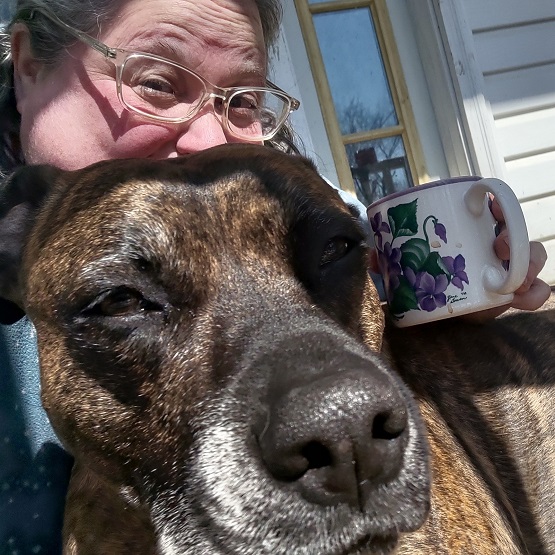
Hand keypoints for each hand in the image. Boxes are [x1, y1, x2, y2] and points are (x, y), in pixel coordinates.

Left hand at [367, 196, 550, 322]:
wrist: (425, 309)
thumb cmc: (416, 278)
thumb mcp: (398, 265)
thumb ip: (385, 258)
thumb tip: (371, 256)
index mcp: (466, 231)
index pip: (487, 209)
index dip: (496, 203)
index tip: (489, 208)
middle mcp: (487, 246)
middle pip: (512, 232)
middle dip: (515, 237)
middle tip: (499, 246)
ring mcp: (501, 269)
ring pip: (529, 257)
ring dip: (531, 264)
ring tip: (519, 280)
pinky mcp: (507, 294)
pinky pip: (531, 290)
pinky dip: (535, 292)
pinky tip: (525, 298)